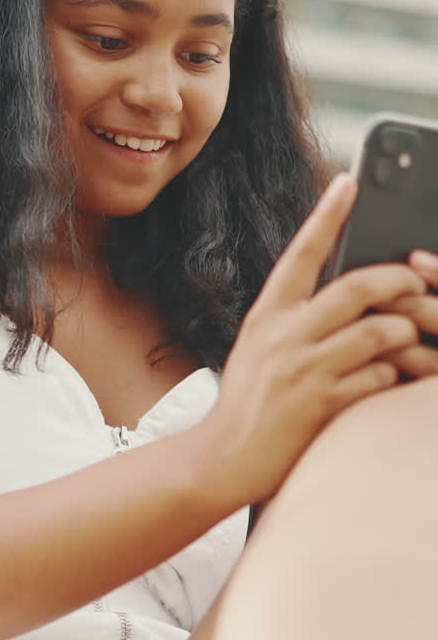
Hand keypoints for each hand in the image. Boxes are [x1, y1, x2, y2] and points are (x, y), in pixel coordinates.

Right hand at [202, 173, 426, 505]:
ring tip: (407, 340)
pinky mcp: (321, 405)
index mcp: (268, 314)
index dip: (327, 214)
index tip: (348, 182)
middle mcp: (285, 335)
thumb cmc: (247, 402)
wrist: (221, 458)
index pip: (300, 252)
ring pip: (380, 332)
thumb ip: (296, 319)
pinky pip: (378, 379)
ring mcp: (304, 370)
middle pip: (360, 288)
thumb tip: (350, 298)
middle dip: (400, 280)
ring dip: (404, 335)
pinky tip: (385, 380)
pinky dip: (391, 376)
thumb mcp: (260, 346)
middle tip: (417, 281)